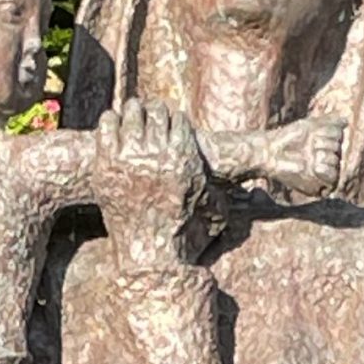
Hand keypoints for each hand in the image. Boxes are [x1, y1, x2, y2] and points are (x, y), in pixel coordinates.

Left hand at [91, 98, 210, 270]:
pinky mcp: (106, 164)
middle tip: (147, 119)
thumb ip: (220, 190)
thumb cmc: (181, 232)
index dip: (171, 120)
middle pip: (154, 109)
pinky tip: (112, 129)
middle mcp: (158, 155)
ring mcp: (129, 158)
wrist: (149, 254)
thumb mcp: (208, 208)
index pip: (177, 118)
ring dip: (132, 114)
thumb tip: (257, 192)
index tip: (166, 124)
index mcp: (183, 158)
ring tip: (131, 122)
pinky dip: (110, 122)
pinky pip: (107, 124)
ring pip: (131, 111)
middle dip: (152, 113)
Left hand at [263, 115, 344, 199]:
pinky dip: (324, 170)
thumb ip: (329, 122)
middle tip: (308, 146)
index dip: (327, 132)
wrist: (272, 152)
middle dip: (323, 143)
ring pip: (336, 161)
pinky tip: (313, 166)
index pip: (339, 135)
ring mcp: (323, 172)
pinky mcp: (318, 186)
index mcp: (327, 144)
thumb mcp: (310, 126)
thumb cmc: (288, 137)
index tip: (312, 134)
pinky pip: (334, 178)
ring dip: (321, 155)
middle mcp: (327, 158)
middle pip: (338, 148)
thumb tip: (346, 121)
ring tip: (308, 156)